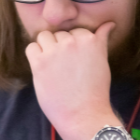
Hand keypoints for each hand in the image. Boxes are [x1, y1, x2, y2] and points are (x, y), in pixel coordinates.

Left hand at [25, 22, 119, 139]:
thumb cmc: (95, 92)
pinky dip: (34, 56)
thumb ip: (100, 41)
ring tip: (52, 66)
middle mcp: (72, 41)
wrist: (83, 115)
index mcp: (90, 40)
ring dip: (45, 48)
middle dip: (60, 46)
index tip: (75, 60)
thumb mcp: (102, 61)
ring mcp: (54, 51)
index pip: (76, 31)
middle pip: (59, 33)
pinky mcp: (39, 62)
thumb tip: (108, 24)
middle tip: (64, 67)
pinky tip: (42, 69)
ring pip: (43, 36)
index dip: (74, 46)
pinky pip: (30, 47)